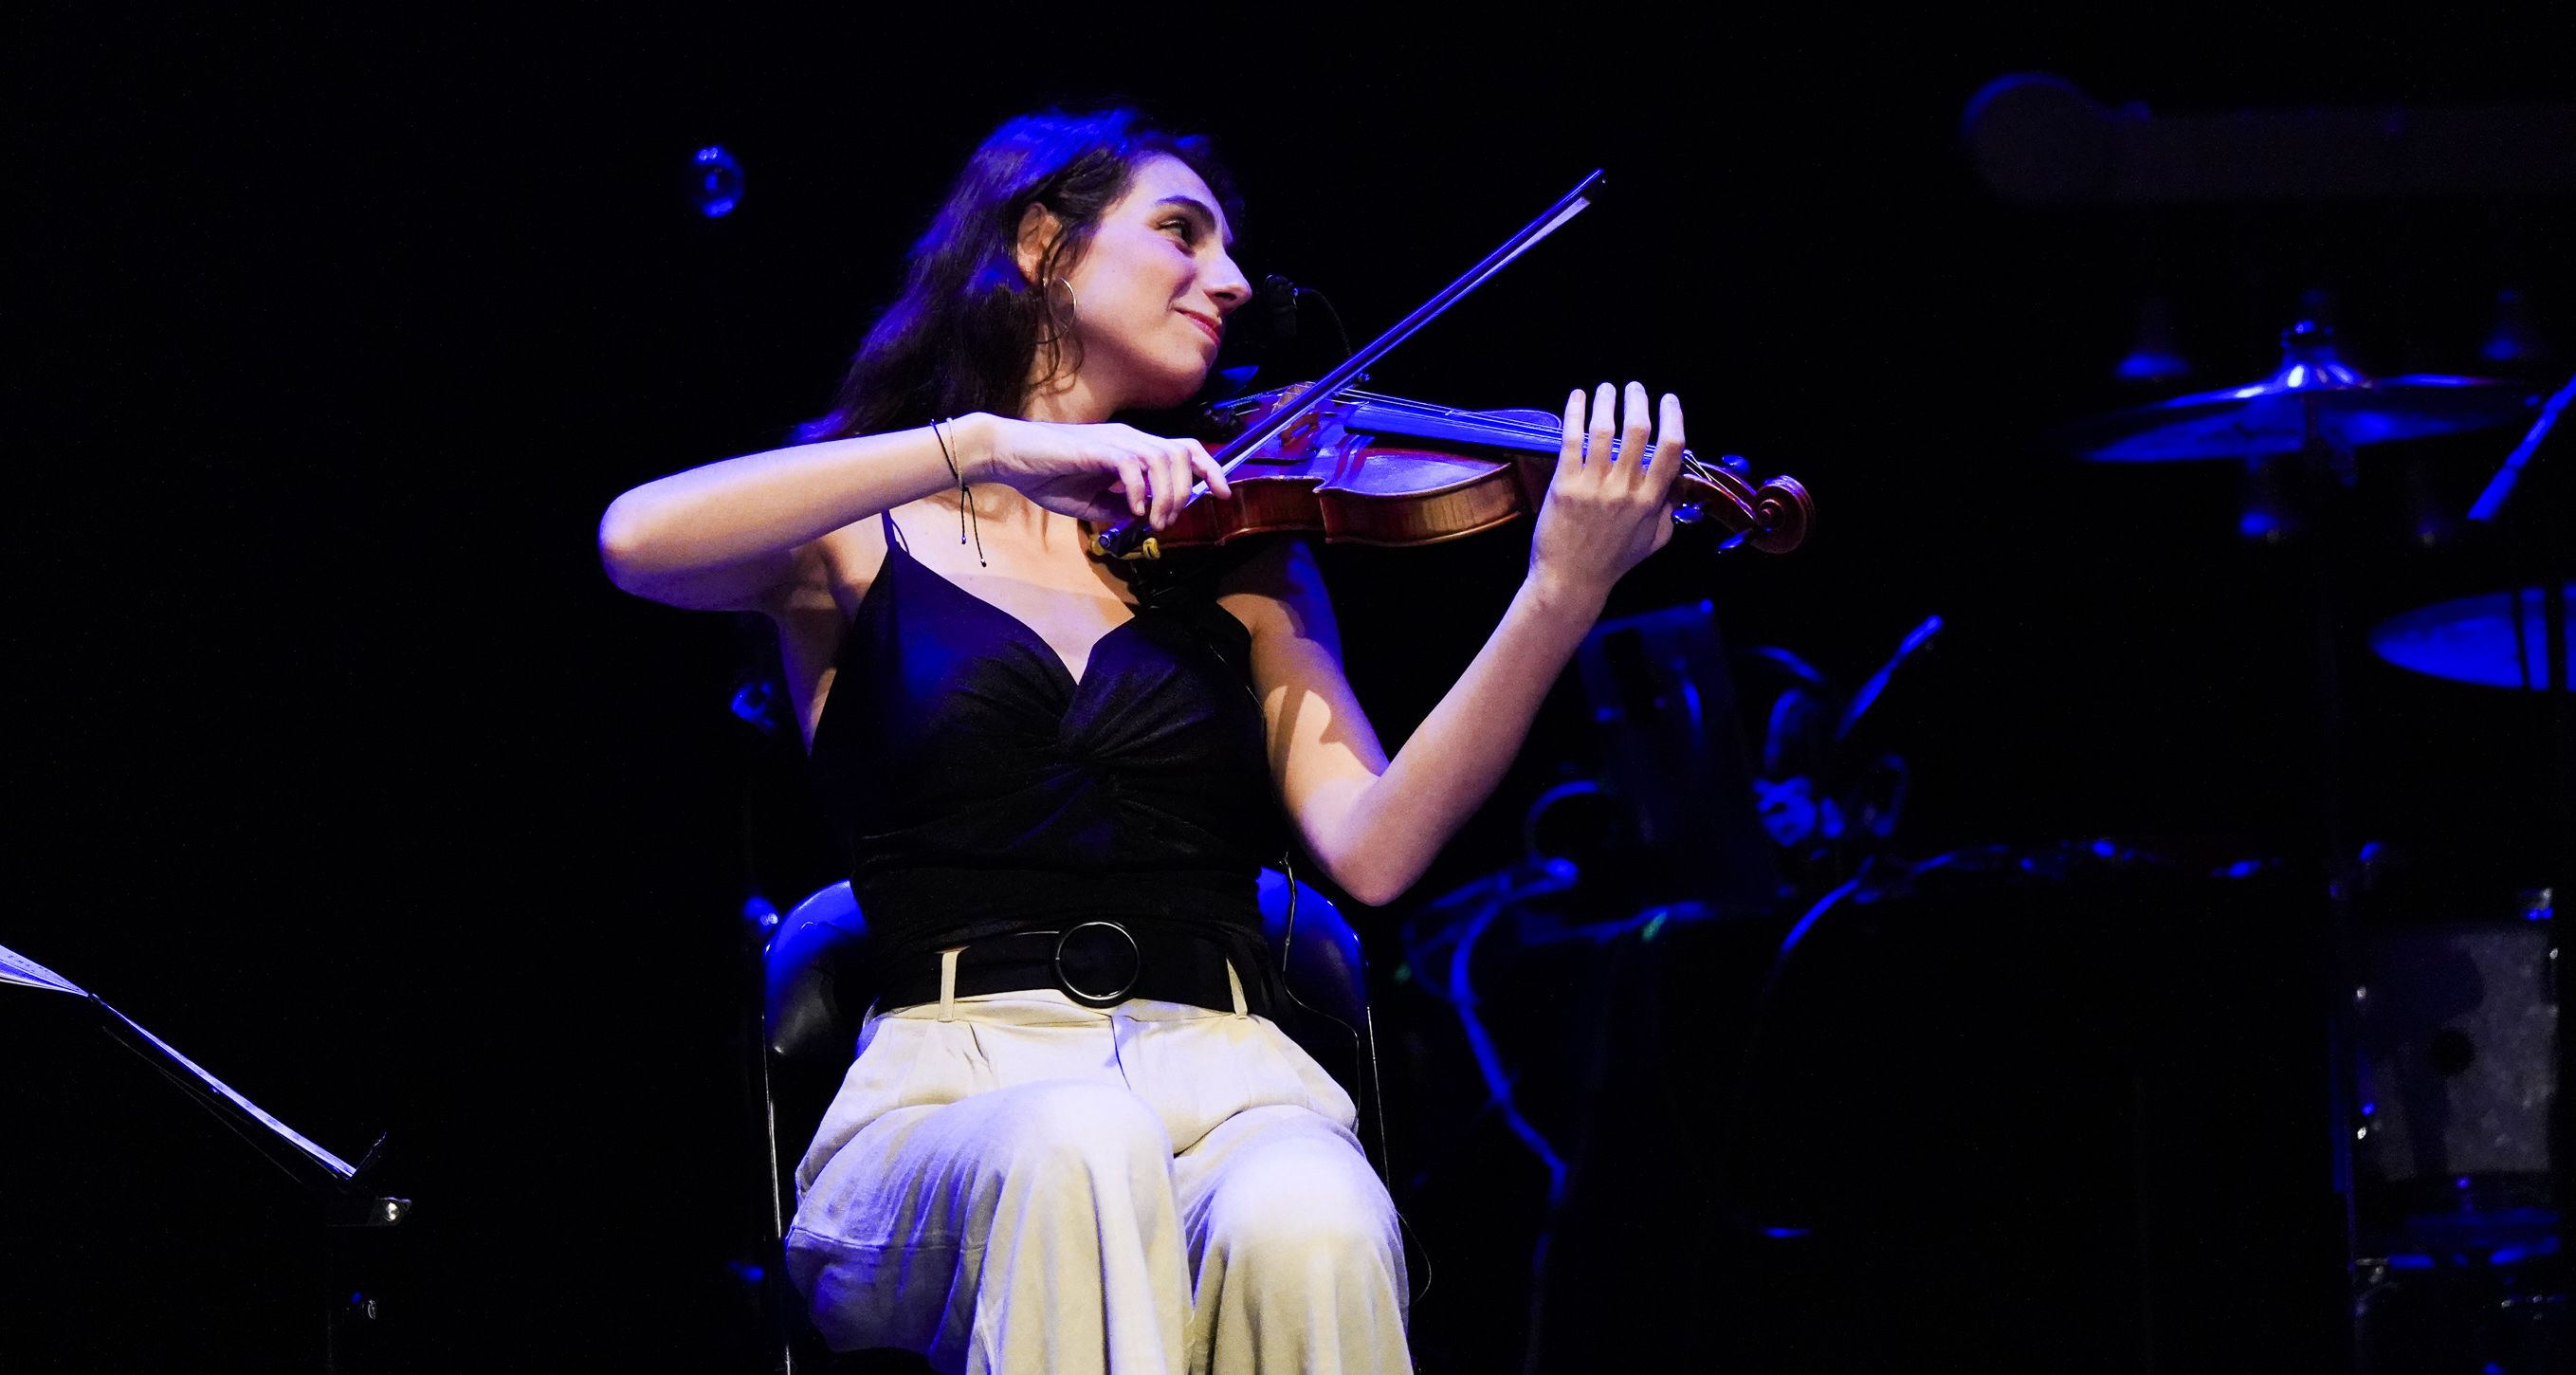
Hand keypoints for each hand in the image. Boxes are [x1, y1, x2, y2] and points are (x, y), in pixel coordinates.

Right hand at [960, 413, 1230, 529]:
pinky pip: (1132, 465)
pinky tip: (1130, 509)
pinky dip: (1139, 490)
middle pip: (1182, 451)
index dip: (1208, 469)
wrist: (1010, 457)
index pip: (1184, 448)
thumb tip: (1145, 519)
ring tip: (1153, 520)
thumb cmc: (1047, 476)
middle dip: (1189, 488)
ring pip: (1163, 458)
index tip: (1222, 494)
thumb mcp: (1091, 503)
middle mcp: (1129, 438)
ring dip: (1166, 494)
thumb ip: (1119, 508)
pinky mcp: (1096, 448)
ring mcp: (1114, 441)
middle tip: (1171, 521)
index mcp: (1131, 448)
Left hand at [1526, 382, 1685, 601]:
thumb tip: (1679, 483)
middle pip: (1639, 430)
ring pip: (1604, 429)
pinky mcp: (1565, 486)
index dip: (1673, 417)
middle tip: (1634, 388)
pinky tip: (1578, 397)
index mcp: (1650, 501)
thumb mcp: (1655, 541)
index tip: (1669, 401)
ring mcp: (1594, 487)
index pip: (1672, 449)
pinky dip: (1575, 413)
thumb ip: (1669, 510)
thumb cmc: (1612, 562)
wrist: (1571, 582)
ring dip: (1607, 400)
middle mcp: (1625, 490)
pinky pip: (1572, 440)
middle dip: (1639, 400)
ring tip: (1606, 388)